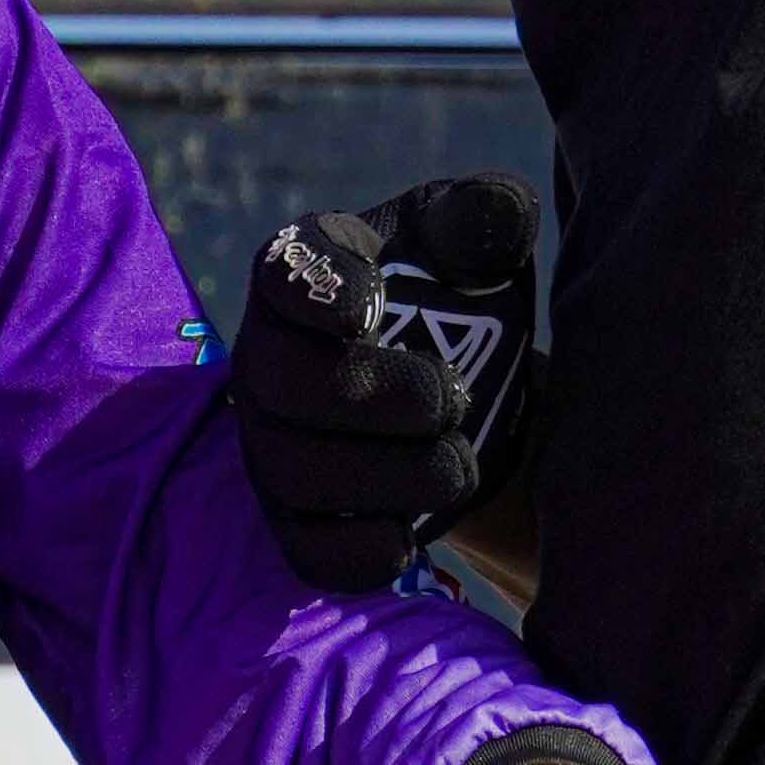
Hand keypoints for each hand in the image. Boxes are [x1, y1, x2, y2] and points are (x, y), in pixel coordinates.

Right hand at [235, 175, 543, 596]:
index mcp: (301, 275)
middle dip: (386, 398)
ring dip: (398, 475)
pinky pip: (310, 552)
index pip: (283, 274)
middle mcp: (264, 359)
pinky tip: (416, 529)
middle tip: (455, 396)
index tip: (374, 304)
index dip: (318, 290)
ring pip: (301, 476)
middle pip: (289, 386)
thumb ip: (486, 218)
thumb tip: (499, 211)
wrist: (471, 399)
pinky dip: (369, 548)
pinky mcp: (293, 523)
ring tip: (459, 460)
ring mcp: (270, 446)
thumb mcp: (477, 248)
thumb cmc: (462, 303)